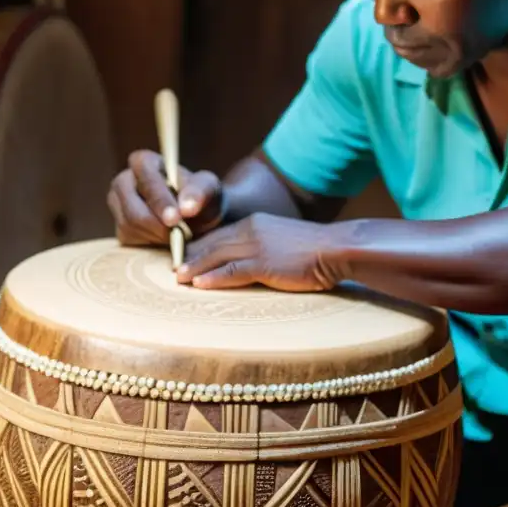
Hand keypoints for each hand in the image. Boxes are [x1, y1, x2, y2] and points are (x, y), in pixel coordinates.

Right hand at [107, 149, 225, 245]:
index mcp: (143, 162)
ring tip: (180, 236)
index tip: (176, 219)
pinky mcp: (120, 226)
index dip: (160, 201)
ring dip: (157, 236)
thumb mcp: (209, 189)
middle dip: (158, 226)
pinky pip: (130, 239)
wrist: (199, 216)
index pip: (146, 180)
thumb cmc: (202, 196)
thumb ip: (200, 193)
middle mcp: (124, 181)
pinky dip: (151, 243)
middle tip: (181, 236)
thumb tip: (186, 208)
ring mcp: (118, 205)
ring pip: (130, 227)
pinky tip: (168, 240)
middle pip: (133, 209)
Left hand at [175, 213, 346, 291]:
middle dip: (191, 255)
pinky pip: (232, 271)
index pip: (221, 234)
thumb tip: (253, 263)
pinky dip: (213, 277)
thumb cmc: (315, 250)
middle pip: (213, 243)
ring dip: (195, 266)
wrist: (334, 249)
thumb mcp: (284, 242)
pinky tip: (199, 284)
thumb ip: (265, 248)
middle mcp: (252, 230)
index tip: (185, 256)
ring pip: (217, 255)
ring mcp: (257, 246)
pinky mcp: (264, 263)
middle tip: (173, 267)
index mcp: (256, 223)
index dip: (201, 246)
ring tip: (178, 277)